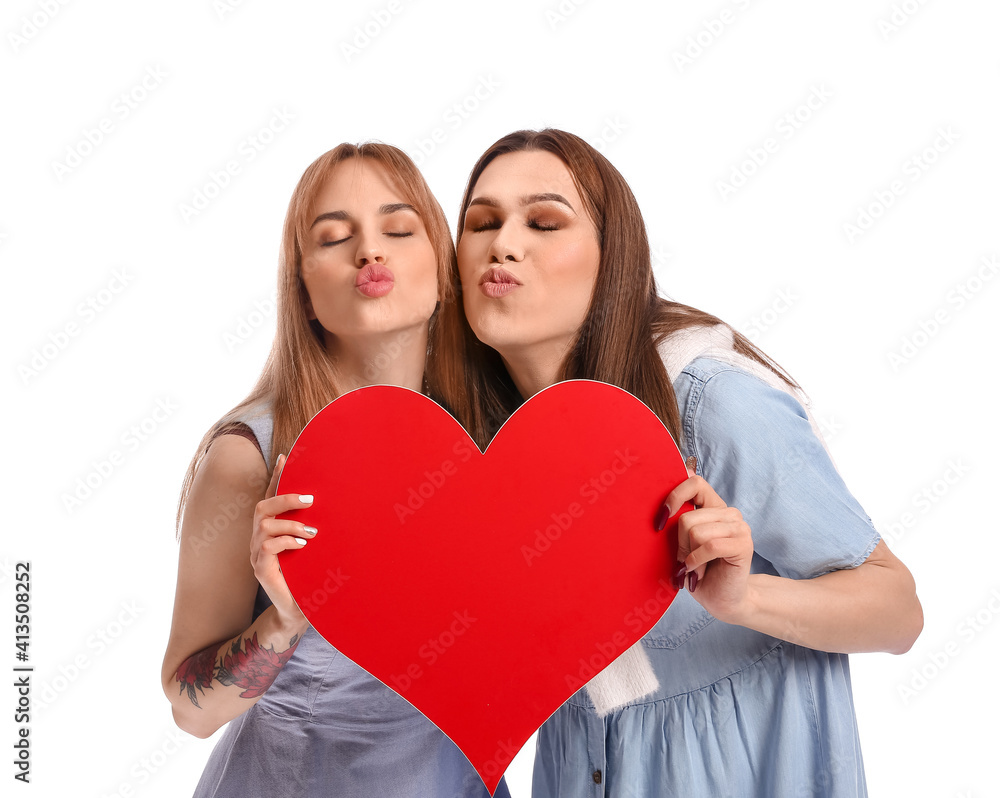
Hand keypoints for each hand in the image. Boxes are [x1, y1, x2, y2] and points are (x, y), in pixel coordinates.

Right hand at [249, 454, 314, 631]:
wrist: (299, 610)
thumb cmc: (308, 576)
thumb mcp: (314, 548)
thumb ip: (317, 527)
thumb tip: (339, 503)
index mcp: (271, 529)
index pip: (269, 498)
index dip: (275, 478)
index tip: (286, 458)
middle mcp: (259, 538)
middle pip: (262, 507)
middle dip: (286, 498)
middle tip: (311, 500)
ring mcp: (257, 554)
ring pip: (264, 525)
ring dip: (291, 524)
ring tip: (312, 532)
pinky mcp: (260, 569)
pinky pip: (266, 547)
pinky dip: (286, 542)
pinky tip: (302, 545)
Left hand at [662, 472, 753, 623]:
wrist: (721, 600)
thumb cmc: (696, 570)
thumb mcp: (681, 543)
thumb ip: (676, 522)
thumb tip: (663, 507)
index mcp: (713, 506)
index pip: (694, 483)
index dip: (674, 497)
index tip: (660, 520)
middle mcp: (728, 512)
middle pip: (687, 518)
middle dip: (680, 544)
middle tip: (685, 561)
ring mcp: (739, 526)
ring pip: (696, 532)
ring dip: (689, 556)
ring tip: (694, 568)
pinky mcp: (744, 543)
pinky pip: (709, 545)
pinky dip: (697, 561)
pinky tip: (697, 572)